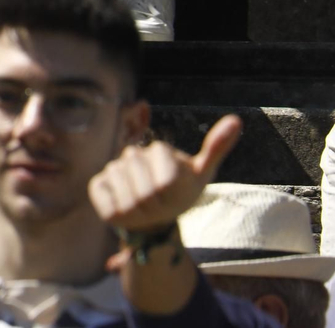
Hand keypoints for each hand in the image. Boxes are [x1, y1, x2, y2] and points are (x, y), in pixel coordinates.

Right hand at [90, 113, 242, 270]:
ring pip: (127, 201)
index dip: (171, 198)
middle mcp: (133, 154)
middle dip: (156, 208)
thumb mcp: (202, 175)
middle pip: (146, 193)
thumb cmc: (180, 192)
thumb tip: (237, 119)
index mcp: (159, 150)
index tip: (174, 197)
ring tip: (144, 209)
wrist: (155, 212)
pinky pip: (108, 207)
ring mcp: (113, 169)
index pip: (165, 183)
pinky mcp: (97, 185)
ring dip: (139, 214)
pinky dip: (120, 216)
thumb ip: (217, 148)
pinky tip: (126, 209)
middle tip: (159, 206)